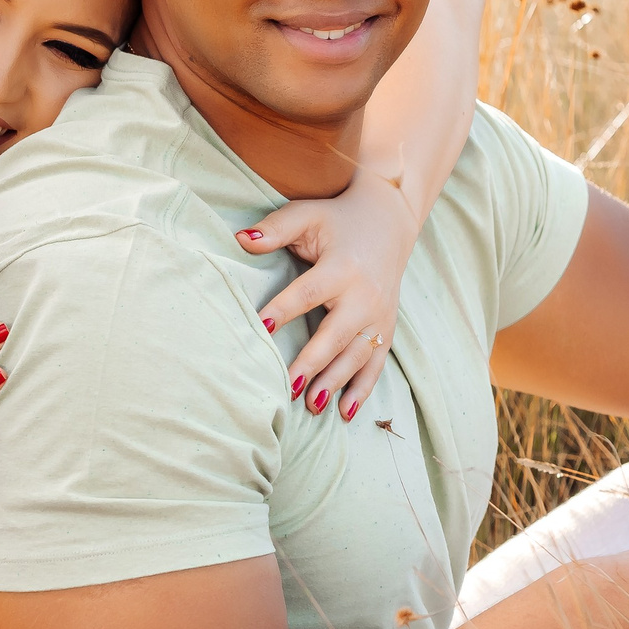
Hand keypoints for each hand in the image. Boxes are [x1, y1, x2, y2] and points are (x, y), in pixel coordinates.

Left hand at [237, 167, 422, 419]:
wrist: (388, 221)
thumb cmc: (337, 219)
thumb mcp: (307, 214)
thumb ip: (275, 229)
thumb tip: (241, 239)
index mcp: (343, 267)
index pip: (308, 293)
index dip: (283, 310)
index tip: (259, 329)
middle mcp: (365, 296)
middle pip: (336, 334)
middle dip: (313, 362)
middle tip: (289, 387)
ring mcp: (379, 316)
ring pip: (357, 356)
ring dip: (335, 382)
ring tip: (311, 406)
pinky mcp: (387, 329)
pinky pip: (376, 365)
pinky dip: (362, 390)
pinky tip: (345, 414)